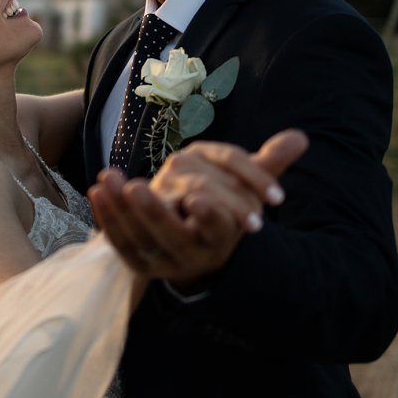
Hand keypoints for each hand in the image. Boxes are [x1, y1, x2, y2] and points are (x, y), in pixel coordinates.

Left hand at [88, 129, 308, 285]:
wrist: (195, 249)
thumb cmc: (222, 211)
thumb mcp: (246, 193)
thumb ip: (265, 166)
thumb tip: (299, 138)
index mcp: (222, 238)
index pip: (218, 227)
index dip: (210, 215)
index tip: (199, 198)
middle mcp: (193, 253)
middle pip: (172, 235)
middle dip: (155, 213)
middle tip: (137, 189)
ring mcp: (162, 259)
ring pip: (140, 238)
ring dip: (122, 210)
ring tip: (108, 180)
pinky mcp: (138, 259)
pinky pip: (120, 240)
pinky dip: (107, 218)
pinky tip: (98, 190)